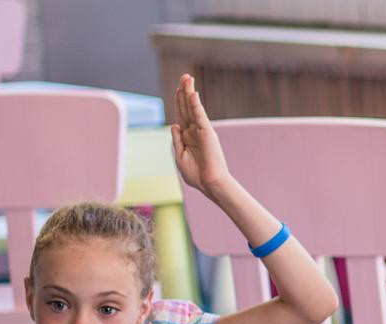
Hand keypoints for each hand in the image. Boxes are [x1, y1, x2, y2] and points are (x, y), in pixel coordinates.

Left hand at [169, 73, 231, 195]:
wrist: (210, 184)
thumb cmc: (197, 175)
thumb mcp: (180, 156)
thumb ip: (177, 140)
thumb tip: (174, 125)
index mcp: (187, 136)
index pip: (182, 114)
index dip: (179, 100)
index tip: (179, 87)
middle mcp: (194, 131)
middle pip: (186, 107)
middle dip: (184, 91)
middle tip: (185, 76)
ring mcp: (201, 131)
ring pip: (192, 108)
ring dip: (189, 92)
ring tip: (187, 78)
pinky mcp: (208, 133)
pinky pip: (200, 116)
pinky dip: (195, 105)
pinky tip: (192, 94)